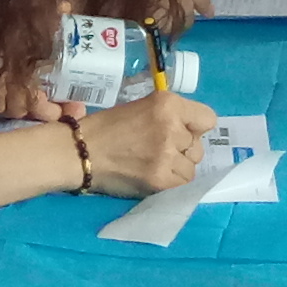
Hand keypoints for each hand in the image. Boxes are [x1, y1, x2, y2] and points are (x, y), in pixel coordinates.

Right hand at [77, 85, 216, 193]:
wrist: (80, 151)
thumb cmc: (108, 127)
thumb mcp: (142, 108)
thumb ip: (170, 117)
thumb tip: (192, 133)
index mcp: (167, 103)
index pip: (207, 119)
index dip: (194, 127)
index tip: (180, 132)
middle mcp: (171, 126)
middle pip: (198, 146)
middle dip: (182, 149)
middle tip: (158, 150)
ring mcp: (167, 154)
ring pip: (191, 166)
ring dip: (176, 167)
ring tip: (153, 164)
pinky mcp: (161, 179)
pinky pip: (182, 183)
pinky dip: (170, 181)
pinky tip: (152, 175)